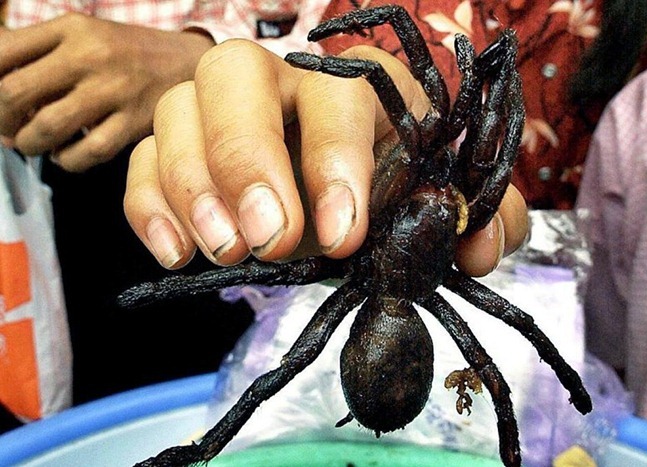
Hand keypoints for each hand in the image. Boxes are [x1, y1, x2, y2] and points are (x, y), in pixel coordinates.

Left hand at [0, 13, 213, 171]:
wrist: (190, 65)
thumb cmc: (130, 55)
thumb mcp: (85, 36)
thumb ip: (41, 54)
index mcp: (72, 29)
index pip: (1, 53)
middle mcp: (91, 55)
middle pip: (13, 92)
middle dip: (2, 122)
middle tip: (10, 131)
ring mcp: (115, 90)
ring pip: (46, 127)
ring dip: (31, 144)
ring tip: (37, 144)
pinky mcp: (135, 122)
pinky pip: (87, 153)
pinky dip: (68, 161)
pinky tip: (69, 154)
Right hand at [124, 40, 527, 273]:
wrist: (340, 206)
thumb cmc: (388, 196)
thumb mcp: (440, 208)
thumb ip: (481, 218)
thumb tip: (482, 248)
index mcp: (352, 87)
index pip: (336, 94)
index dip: (335, 158)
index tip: (341, 236)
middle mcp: (277, 85)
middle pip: (233, 75)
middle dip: (246, 158)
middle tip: (267, 239)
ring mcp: (217, 115)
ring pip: (176, 112)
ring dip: (192, 187)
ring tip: (226, 251)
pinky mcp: (177, 153)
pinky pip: (141, 161)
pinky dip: (148, 205)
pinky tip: (176, 253)